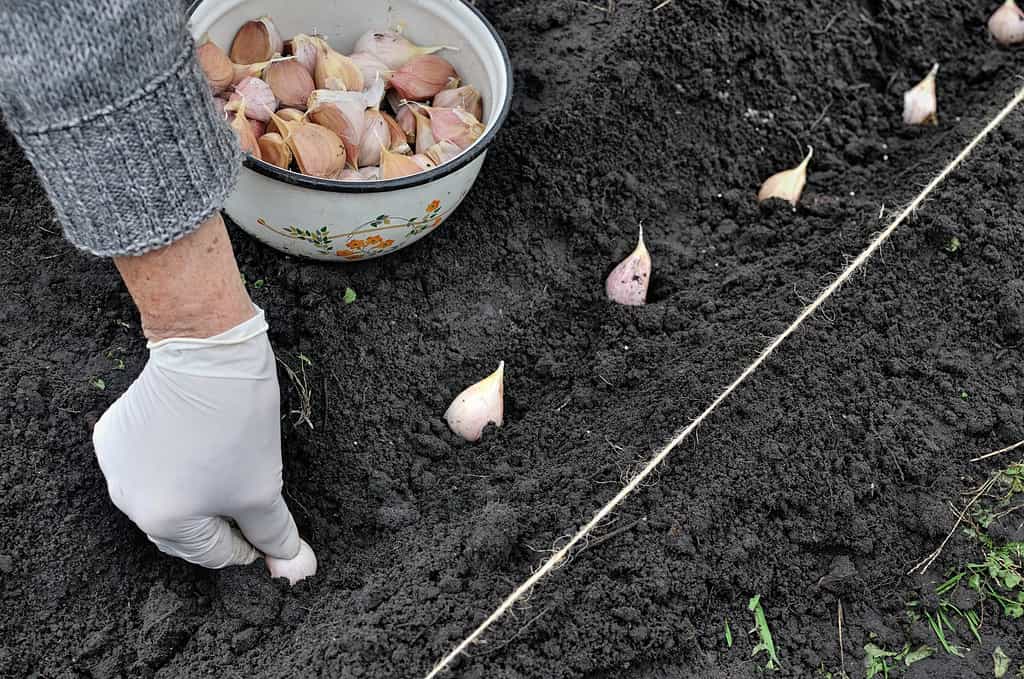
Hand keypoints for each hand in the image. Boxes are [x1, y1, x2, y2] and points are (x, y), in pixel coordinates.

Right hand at [92, 308, 315, 581]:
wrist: (208, 351)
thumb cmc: (235, 422)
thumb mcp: (263, 487)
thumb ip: (275, 534)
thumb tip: (293, 567)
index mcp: (161, 521)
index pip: (214, 554)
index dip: (249, 543)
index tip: (269, 531)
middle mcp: (126, 500)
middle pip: (185, 530)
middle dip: (221, 521)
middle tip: (252, 501)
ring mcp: (114, 465)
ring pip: (164, 497)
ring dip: (196, 494)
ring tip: (227, 469)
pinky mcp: (112, 433)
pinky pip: (146, 466)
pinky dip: (172, 465)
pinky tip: (197, 446)